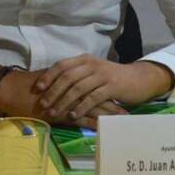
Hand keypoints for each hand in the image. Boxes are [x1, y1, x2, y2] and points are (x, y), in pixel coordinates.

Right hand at [0, 66, 126, 129]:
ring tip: (122, 119)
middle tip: (128, 110)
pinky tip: (102, 128)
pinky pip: (79, 119)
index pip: (93, 84)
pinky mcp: (60, 112)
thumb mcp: (50, 80)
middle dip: (113, 103)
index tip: (122, 96)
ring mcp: (66, 100)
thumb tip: (76, 83)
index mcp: (70, 79)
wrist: (12, 89)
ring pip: (91, 107)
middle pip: (96, 95)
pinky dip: (91, 123)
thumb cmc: (28, 86)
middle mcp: (71, 88)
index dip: (107, 91)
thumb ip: (63, 81)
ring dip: (107, 114)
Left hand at [34, 55, 173, 121]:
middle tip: (43, 104)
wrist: (138, 79)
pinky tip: (73, 115)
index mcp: (85, 59)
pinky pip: (93, 98)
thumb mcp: (93, 71)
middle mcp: (92, 64)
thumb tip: (51, 85)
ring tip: (54, 113)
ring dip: (64, 102)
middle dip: (53, 91)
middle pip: (67, 77)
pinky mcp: (112, 87)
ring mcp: (102, 75)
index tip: (37, 88)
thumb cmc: (111, 77)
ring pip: (78, 88)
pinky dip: (81, 107)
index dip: (48, 76)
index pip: (62, 64)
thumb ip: (76, 75)